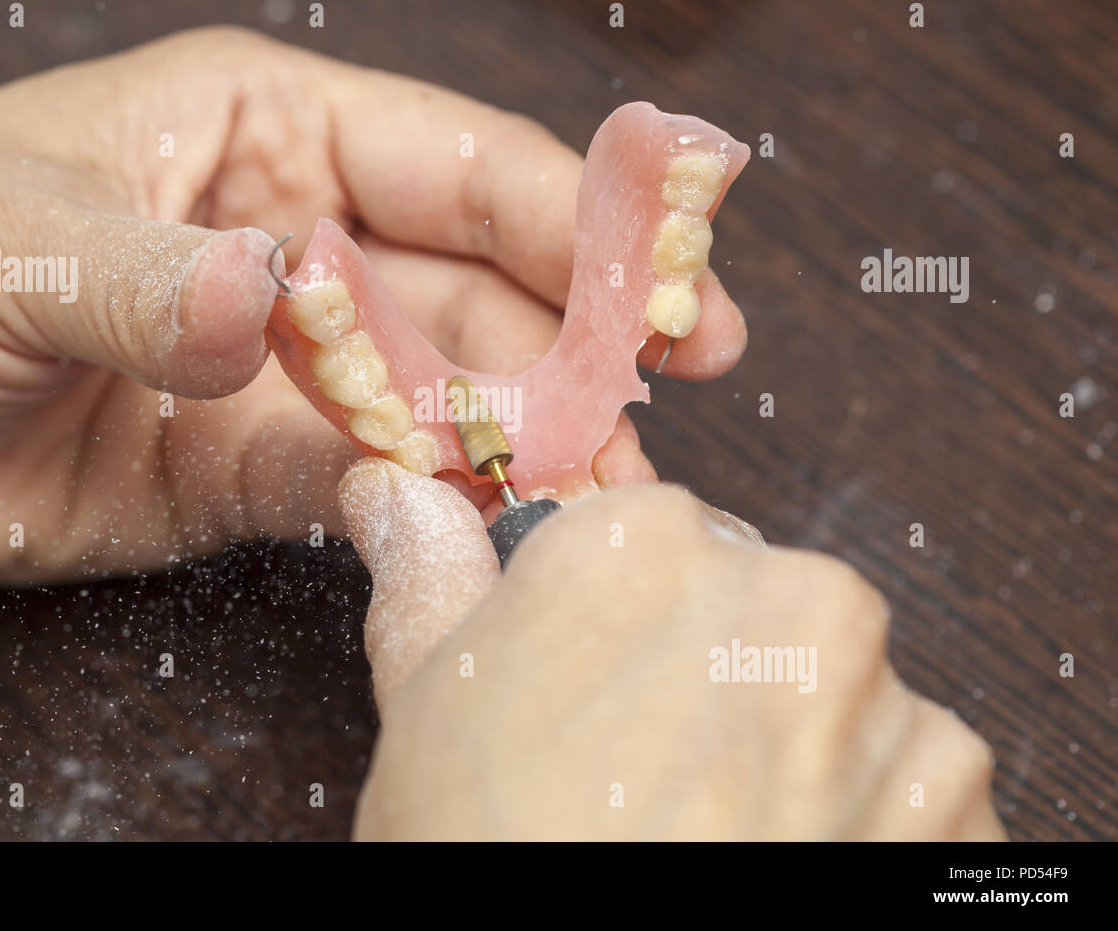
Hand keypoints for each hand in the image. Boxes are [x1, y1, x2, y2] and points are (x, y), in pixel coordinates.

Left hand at [0, 27, 746, 579]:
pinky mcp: (247, 467)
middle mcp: (293, 240)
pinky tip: (487, 524)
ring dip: (522, 435)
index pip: (451, 161)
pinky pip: (358, 483)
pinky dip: (422, 504)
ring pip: (437, 394)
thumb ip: (148, 276)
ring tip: (604, 479)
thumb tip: (265, 303)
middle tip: (676, 385)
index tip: (671, 265)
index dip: (570, 210)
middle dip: (580, 331)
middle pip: (476, 282)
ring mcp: (279, 362)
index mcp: (257, 134)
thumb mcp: (2, 236)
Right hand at [340, 458, 1004, 839]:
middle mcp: (782, 594)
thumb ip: (432, 574)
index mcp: (645, 546)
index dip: (625, 618)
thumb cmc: (489, 851)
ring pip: (837, 693)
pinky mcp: (954, 797)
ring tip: (715, 828)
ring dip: (795, 747)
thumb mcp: (429, 708)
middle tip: (650, 770)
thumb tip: (395, 495)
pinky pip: (908, 778)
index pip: (656, 535)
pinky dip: (864, 817)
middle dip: (716, 672)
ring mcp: (881, 700)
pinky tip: (785, 854)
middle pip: (755, 606)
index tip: (610, 679)